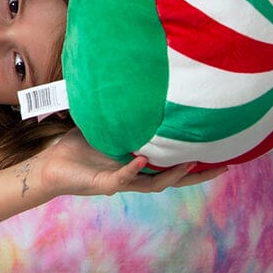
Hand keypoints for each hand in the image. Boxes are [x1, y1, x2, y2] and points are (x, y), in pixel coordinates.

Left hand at [38, 129, 226, 198]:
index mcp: (135, 163)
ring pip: (155, 184)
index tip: (216, 152)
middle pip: (174, 179)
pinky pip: (123, 178)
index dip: (193, 161)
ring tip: (191, 163)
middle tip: (223, 167)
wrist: (48, 165)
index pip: (170, 164)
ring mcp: (121, 181)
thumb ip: (116, 114)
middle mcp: (133, 175)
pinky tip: (141, 159)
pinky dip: (132, 169)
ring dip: (173, 175)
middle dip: (198, 175)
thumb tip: (126, 88)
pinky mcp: (104, 184)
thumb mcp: (100, 126)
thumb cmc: (74, 147)